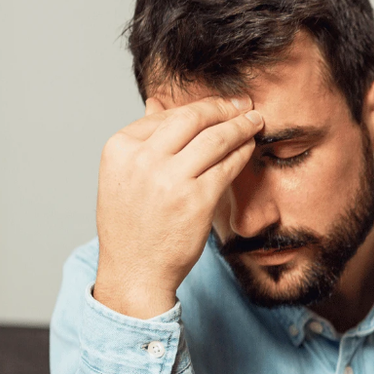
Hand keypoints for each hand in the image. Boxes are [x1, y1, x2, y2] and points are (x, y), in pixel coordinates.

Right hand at [94, 96, 263, 318]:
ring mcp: (170, 179)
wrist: (135, 270)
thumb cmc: (131, 225)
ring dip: (240, 126)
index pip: (165, 115)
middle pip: (192, 118)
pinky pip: (228, 166)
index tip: (218, 106)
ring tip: (254, 121)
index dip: (198, 107)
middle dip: (223, 108)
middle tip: (243, 105)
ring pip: (215, 138)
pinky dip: (242, 152)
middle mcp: (142, 159)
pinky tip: (250, 147)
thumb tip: (156, 103)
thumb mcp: (123, 175)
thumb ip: (142, 140)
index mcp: (120, 148)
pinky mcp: (197, 199)